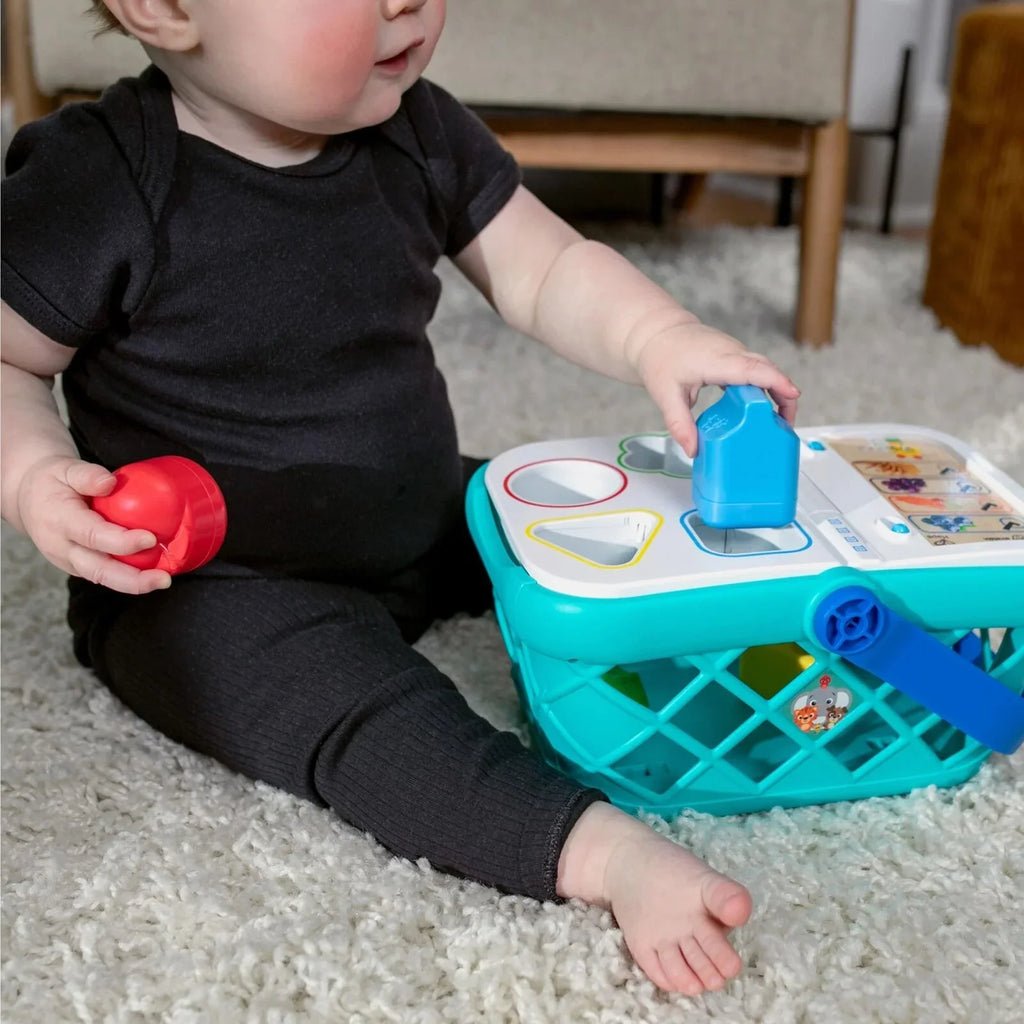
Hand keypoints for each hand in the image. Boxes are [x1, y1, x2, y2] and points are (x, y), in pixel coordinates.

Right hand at [15, 455, 172, 593]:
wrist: (27, 499)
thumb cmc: (51, 481)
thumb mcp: (65, 468)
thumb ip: (87, 475)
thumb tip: (110, 482)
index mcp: (58, 520)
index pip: (92, 535)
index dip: (121, 541)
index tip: (150, 538)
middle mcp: (60, 546)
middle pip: (97, 569)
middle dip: (132, 579)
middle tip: (163, 579)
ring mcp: (68, 560)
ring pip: (101, 578)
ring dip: (134, 584)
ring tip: (163, 580)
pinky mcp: (77, 566)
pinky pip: (104, 575)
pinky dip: (128, 578)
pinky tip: (153, 575)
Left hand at [632, 322, 799, 456]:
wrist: (658, 332)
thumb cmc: (661, 358)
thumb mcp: (666, 395)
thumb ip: (680, 424)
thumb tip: (693, 450)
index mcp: (718, 360)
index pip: (753, 369)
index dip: (776, 381)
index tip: (793, 395)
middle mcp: (732, 352)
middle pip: (767, 370)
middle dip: (784, 395)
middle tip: (786, 425)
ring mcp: (735, 352)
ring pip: (764, 370)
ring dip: (777, 392)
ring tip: (779, 422)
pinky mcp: (734, 356)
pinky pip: (756, 371)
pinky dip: (765, 387)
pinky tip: (763, 409)